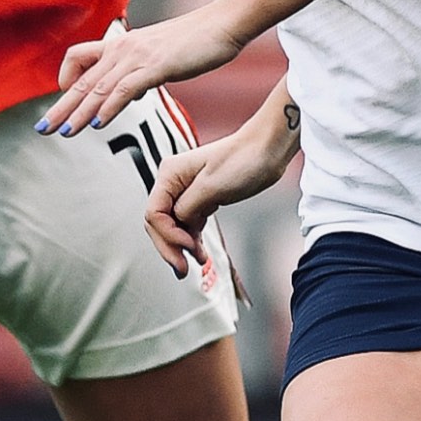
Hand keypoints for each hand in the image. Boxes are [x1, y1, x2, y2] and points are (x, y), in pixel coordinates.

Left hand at [38, 11, 249, 139]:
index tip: (61, 100)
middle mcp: (123, 48)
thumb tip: (131, 91)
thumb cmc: (196, 41)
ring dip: (79, 112)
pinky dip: (109, 107)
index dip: (65, 80)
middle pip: (82, 80)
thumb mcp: (160, 57)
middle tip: (42, 128)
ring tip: (64, 131)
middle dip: (60, 107)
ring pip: (99, 88)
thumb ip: (141, 72)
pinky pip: (125, 89)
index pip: (79, 58)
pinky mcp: (156, 66)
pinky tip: (98, 123)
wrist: (223, 23)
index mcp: (122, 45)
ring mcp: (138, 56)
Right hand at [145, 122, 294, 274]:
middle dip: (170, 247)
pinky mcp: (200, 199)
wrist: (267, 151)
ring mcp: (186, 192)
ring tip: (197, 263)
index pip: (154, 214)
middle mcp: (173, 183)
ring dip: (181, 247)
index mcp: (170, 175)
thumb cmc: (243, 159)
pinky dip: (191, 240)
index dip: (168, 235)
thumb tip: (177, 224)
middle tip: (183, 269)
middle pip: (159, 223)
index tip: (188, 247)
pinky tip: (200, 253)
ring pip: (172, 227)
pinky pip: (187, 225)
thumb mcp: (211, 186)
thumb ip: (187, 208)